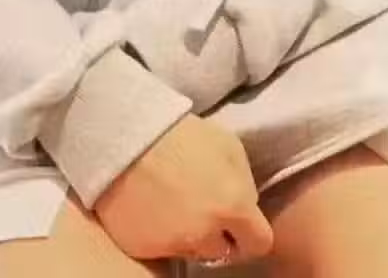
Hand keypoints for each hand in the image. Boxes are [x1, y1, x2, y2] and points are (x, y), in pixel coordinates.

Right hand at [94, 113, 273, 265]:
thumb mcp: (230, 146)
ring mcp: (173, 246)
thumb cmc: (184, 136)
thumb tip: (245, 205)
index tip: (242, 226)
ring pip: (193, 251)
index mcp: (233, 208)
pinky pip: (163, 250)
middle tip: (205, 209)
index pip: (258, 243)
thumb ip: (244, 182)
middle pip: (222, 250)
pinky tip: (157, 209)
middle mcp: (205, 235)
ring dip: (192, 235)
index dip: (252, 235)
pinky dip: (164, 235)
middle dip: (219, 233)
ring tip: (178, 205)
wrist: (129, 137)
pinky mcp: (143, 250)